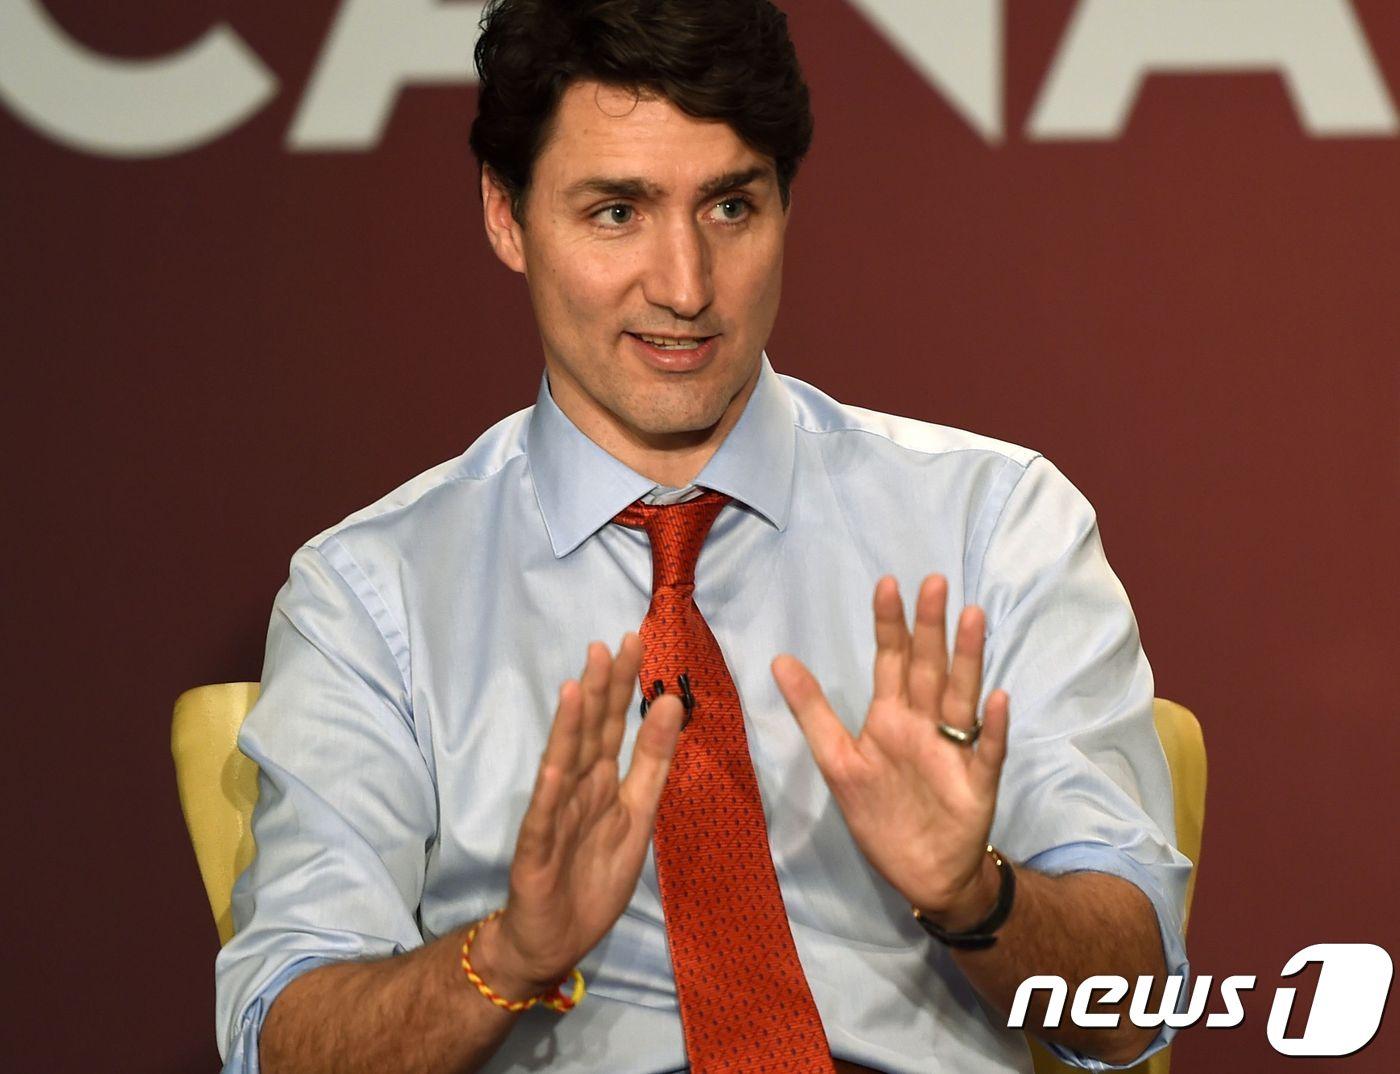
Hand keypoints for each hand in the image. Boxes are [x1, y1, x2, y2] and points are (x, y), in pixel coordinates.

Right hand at [472, 634, 685, 996]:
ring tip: (574, 687)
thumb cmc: (593, 876)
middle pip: (588, 734)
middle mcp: (575, 789)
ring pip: (563, 765)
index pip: (614, 724)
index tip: (634, 640)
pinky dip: (549, 791)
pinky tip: (556, 762)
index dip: (623, 685)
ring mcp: (553, 816)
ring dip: (568, 728)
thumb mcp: (638, 815)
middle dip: (597, 691)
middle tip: (606, 645)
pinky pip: (545, 817)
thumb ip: (653, 762)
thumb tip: (672, 703)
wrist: (554, 938)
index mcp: (602, 781)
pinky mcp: (536, 850)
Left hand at [771, 574, 1009, 924]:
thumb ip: (812, 711)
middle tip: (934, 581)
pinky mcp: (978, 780)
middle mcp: (926, 723)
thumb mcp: (837, 761)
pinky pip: (988, 749)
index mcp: (892, 717)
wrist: (922, 873)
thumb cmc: (880, 814)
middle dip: (930, 626)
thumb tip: (778, 659)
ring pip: (961, 695)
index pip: (891, 661)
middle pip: (929, 667)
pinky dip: (994, 726)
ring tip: (973, 617)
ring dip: (968, 658)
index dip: (889, 625)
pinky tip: (998, 699)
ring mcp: (955, 748)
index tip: (888, 584)